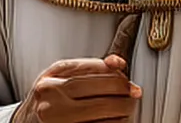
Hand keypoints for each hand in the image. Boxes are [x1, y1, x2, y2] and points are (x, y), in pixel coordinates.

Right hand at [13, 55, 141, 122]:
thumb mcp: (59, 79)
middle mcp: (51, 94)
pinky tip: (116, 122)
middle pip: (102, 89)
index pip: (96, 68)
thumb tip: (118, 62)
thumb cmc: (46, 101)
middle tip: (134, 95)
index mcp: (52, 75)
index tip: (127, 80)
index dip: (118, 74)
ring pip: (103, 110)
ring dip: (122, 111)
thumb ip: (88, 69)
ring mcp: (55, 117)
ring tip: (127, 110)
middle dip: (125, 92)